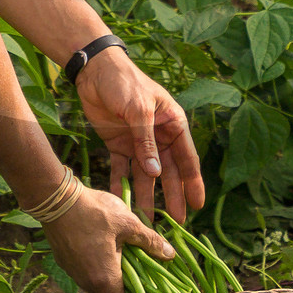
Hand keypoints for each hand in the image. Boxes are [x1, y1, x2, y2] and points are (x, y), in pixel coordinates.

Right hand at [41, 184, 173, 292]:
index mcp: (105, 280)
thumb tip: (170, 255)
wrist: (54, 198)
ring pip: (100, 289)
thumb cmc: (93, 211)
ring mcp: (75, 273)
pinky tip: (115, 260)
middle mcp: (88, 283)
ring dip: (117, 289)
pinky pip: (90, 277)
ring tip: (137, 281)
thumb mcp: (128, 223)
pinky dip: (105, 276)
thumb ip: (149, 241)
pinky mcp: (68, 262)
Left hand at [74, 46, 204, 222]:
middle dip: (172, 196)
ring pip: (145, 174)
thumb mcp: (139, 110)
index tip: (198, 204)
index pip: (187, 157)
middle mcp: (158, 135)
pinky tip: (121, 200)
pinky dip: (122, 183)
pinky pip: (122, 168)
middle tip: (177, 222)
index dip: (193, 182)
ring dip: (147, 195)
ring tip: (147, 219)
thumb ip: (147, 142)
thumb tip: (157, 173)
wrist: (94, 70)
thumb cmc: (124, 82)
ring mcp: (138, 141)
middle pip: (168, 171)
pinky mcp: (118, 143)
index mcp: (172, 123)